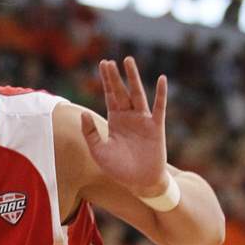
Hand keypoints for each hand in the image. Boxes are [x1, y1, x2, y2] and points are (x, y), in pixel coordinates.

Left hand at [82, 56, 168, 196]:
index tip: (102, 64)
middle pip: (120, 92)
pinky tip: (161, 79)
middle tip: (109, 61)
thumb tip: (83, 113)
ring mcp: (143, 120)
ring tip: (128, 62)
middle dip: (114, 77)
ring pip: (137, 94)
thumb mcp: (99, 152)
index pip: (109, 96)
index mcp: (115, 121)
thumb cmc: (119, 170)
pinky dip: (161, 94)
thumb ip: (90, 133)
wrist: (140, 183)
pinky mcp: (156, 127)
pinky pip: (159, 107)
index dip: (105, 81)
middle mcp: (129, 117)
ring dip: (133, 78)